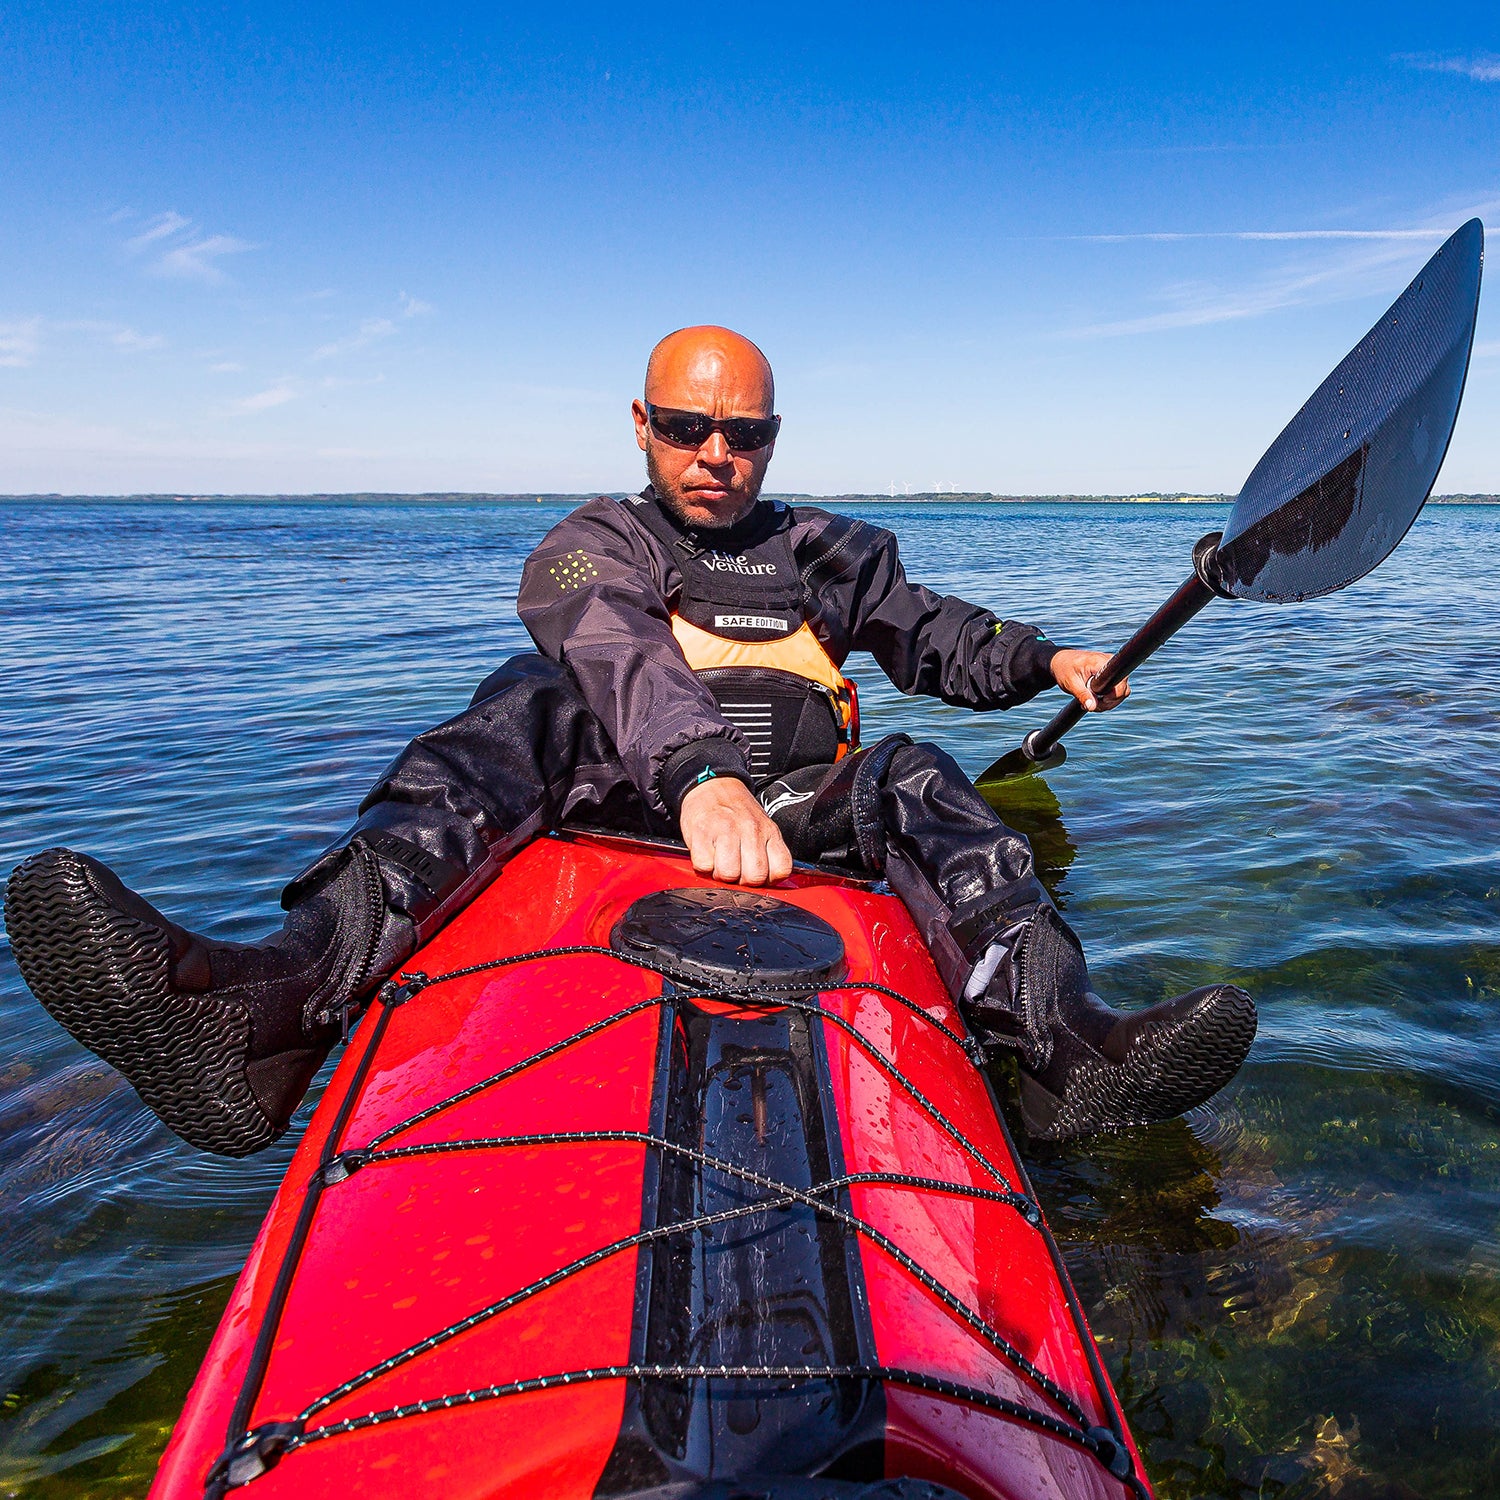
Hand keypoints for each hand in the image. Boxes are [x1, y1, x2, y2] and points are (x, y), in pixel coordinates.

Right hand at [679, 777, 793, 885]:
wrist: (712, 784)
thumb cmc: (736, 810)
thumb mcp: (762, 826)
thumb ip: (768, 852)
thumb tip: (767, 882)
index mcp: (769, 831)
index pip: (781, 870)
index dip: (768, 879)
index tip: (759, 874)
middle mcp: (750, 830)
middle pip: (753, 877)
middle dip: (742, 880)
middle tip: (735, 868)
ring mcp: (726, 830)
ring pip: (728, 874)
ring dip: (720, 873)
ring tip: (719, 861)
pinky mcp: (702, 832)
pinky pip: (704, 866)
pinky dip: (703, 865)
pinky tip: (707, 853)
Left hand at [1050, 648, 1128, 712]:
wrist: (1060, 661)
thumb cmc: (1064, 669)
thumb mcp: (1070, 683)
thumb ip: (1082, 695)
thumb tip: (1092, 707)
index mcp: (1101, 662)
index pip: (1119, 681)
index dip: (1114, 695)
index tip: (1102, 700)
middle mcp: (1110, 663)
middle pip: (1123, 689)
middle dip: (1109, 702)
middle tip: (1091, 705)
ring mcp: (1112, 669)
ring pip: (1121, 691)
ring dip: (1107, 702)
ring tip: (1090, 703)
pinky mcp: (1110, 674)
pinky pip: (1115, 690)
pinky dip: (1106, 698)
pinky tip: (1093, 700)